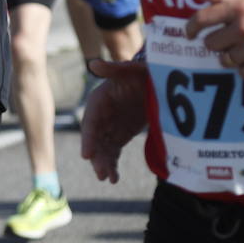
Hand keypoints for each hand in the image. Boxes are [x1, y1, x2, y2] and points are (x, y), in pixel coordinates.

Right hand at [79, 58, 149, 183]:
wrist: (156, 80)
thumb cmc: (143, 72)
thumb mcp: (132, 69)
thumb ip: (114, 68)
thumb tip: (93, 63)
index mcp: (99, 100)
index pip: (90, 122)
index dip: (88, 139)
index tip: (87, 155)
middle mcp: (101, 115)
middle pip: (95, 139)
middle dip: (97, 157)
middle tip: (101, 174)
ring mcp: (110, 126)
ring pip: (103, 148)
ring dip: (104, 163)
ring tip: (109, 179)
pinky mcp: (120, 134)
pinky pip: (113, 151)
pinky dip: (112, 164)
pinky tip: (114, 178)